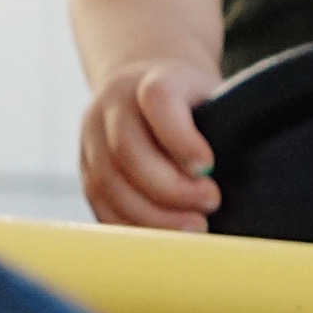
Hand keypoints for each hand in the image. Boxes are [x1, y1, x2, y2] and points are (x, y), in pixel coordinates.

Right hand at [81, 58, 222, 230]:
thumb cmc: (189, 103)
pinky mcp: (85, 167)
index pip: (158, 99)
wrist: (142, 89)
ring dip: (152, 215)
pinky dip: (130, 225)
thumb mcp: (212, 99)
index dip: (181, 137)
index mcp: (150, 79)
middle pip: (126, 148)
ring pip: (108, 182)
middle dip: (171, 188)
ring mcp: (92, 136)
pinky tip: (162, 233)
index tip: (208, 166)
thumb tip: (227, 178)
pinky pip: (98, 203)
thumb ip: (222, 129)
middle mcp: (113, 104)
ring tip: (193, 226)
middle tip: (209, 203)